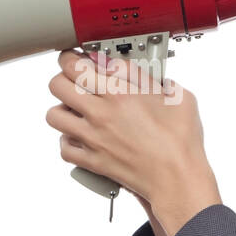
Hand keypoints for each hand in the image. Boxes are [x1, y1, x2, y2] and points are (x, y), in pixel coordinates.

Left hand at [46, 49, 221, 235]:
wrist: (177, 179)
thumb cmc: (181, 140)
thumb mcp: (174, 95)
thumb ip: (148, 76)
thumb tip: (129, 67)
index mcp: (120, 93)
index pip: (75, 64)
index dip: (70, 57)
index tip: (75, 58)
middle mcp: (101, 114)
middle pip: (57, 85)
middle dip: (63, 78)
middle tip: (75, 81)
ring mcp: (93, 138)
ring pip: (54, 115)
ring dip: (62, 109)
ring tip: (76, 109)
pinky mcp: (92, 160)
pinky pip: (64, 147)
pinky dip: (68, 140)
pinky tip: (81, 136)